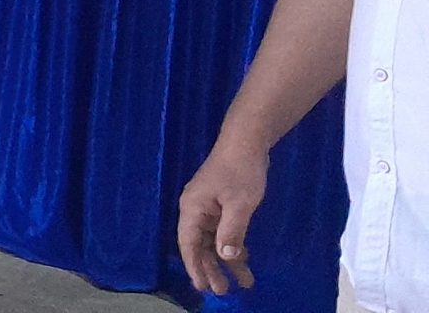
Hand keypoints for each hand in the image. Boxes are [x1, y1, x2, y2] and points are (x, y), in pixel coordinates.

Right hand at [178, 140, 266, 294]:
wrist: (246, 142)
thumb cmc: (240, 171)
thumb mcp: (239, 204)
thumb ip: (231, 232)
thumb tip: (225, 257)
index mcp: (192, 209)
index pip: (189, 244)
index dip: (194, 266)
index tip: (204, 286)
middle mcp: (196, 211)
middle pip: (200, 246)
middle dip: (210, 268)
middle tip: (222, 291)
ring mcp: (208, 208)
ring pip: (213, 241)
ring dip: (225, 260)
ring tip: (241, 282)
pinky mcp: (221, 205)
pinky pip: (223, 231)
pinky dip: (232, 246)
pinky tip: (244, 259)